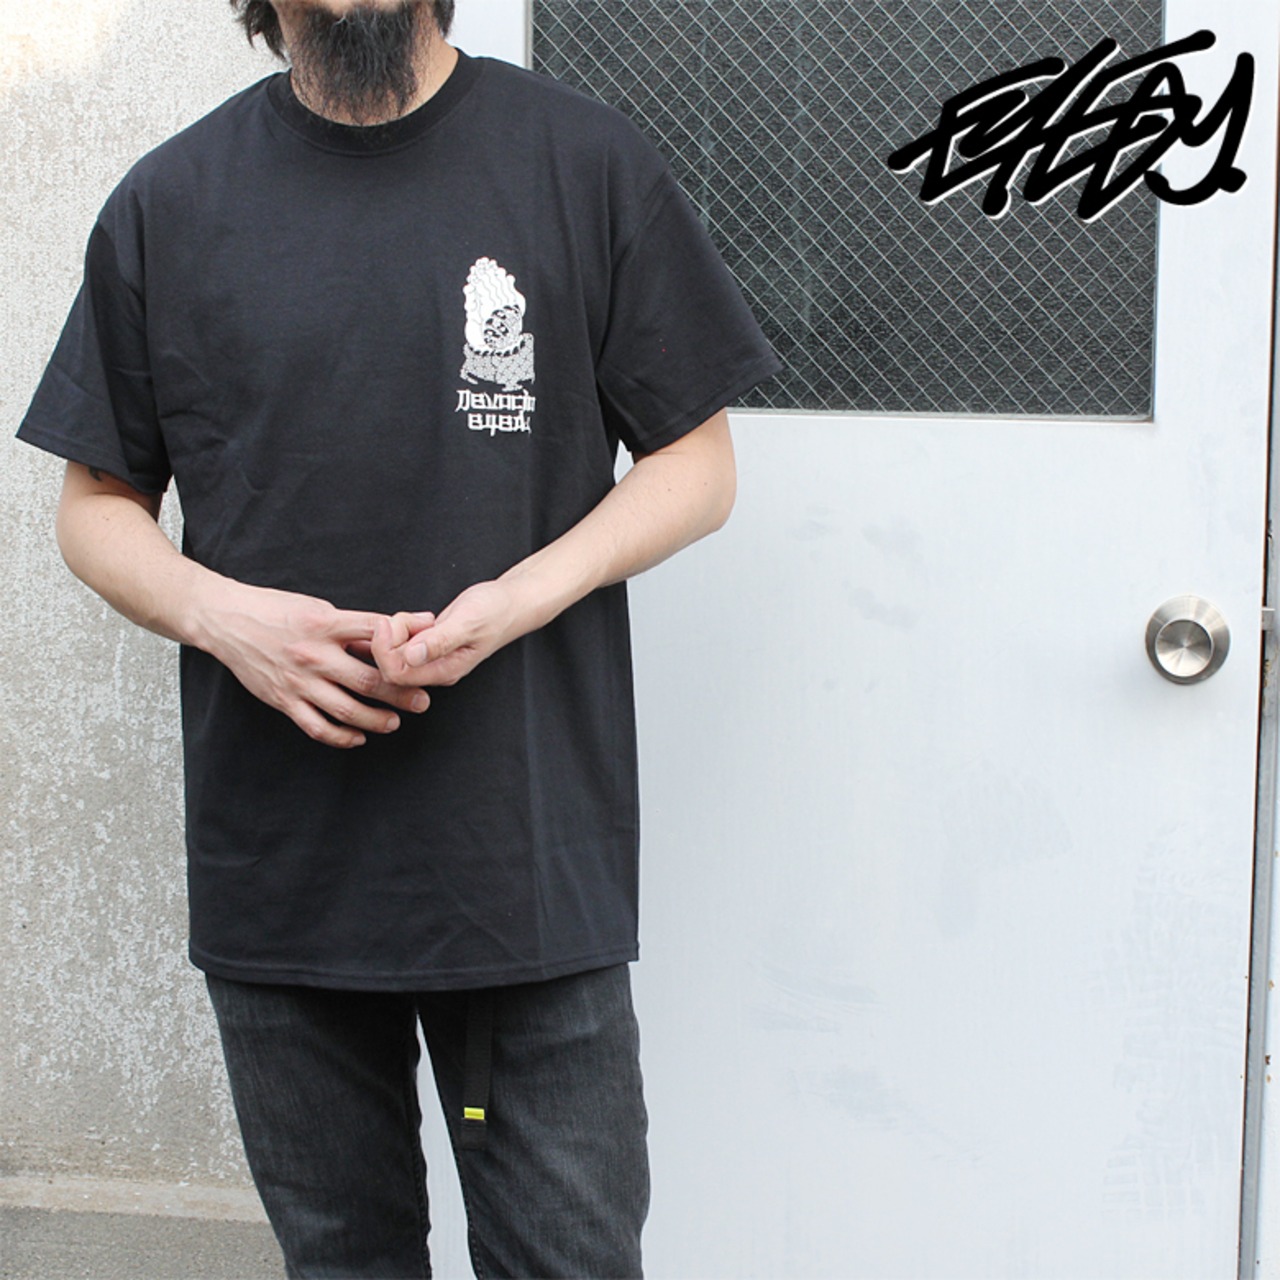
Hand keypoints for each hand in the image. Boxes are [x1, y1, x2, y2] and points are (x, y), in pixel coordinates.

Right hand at [197, 581, 434, 748]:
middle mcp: (314, 654)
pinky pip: (318, 726)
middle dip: (401, 693)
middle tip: (423, 701)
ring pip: (347, 709)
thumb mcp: (317, 607)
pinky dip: (341, 736)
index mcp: (326, 624)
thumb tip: (393, 634)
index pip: (376, 634)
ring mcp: (298, 681)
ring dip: (376, 719)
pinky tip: (358, 737)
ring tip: (394, 722)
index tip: (426, 655)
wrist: (226, 620)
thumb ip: (351, 626)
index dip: (405, 644)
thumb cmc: (275, 610)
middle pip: (369, 680)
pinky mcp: (283, 700)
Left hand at [372, 581, 520, 687]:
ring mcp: (430, 659)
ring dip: (398, 629)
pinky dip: (403, 626)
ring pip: (393, 652)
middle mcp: (434, 670)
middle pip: (389, 665)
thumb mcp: (468, 623)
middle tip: (415, 618)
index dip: (385, 648)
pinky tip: (422, 618)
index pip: (397, 673)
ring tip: (425, 618)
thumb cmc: (495, 612)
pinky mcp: (427, 646)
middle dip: (390, 637)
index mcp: (444, 671)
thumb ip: (440, 641)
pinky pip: (400, 642)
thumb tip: (412, 656)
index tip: (391, 622)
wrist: (509, 604)